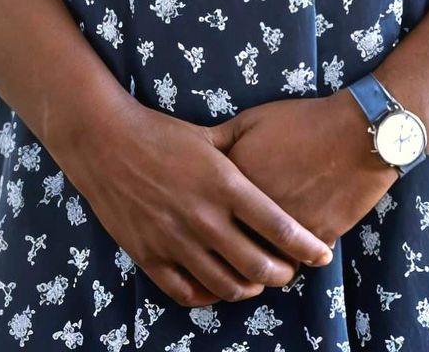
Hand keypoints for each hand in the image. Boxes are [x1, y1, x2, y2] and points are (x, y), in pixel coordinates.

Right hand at [59, 95, 332, 308]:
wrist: (106, 142)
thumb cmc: (161, 133)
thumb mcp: (209, 135)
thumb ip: (241, 150)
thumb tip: (274, 154)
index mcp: (223, 184)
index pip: (277, 225)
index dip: (305, 245)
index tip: (322, 254)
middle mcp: (203, 217)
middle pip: (257, 264)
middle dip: (282, 274)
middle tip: (290, 272)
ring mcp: (175, 240)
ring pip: (224, 286)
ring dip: (248, 289)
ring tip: (257, 282)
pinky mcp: (149, 256)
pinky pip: (185, 292)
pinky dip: (208, 296)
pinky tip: (217, 288)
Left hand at [215, 93, 398, 249]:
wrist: (356, 132)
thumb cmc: (302, 120)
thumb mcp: (254, 119)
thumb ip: (223, 140)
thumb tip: (200, 153)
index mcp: (233, 180)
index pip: (209, 212)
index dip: (213, 216)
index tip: (217, 217)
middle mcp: (252, 210)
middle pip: (231, 244)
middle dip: (231, 248)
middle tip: (236, 247)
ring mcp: (284, 229)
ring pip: (263, 260)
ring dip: (264, 260)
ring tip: (266, 256)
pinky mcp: (314, 241)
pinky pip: (297, 261)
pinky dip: (296, 258)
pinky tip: (296, 250)